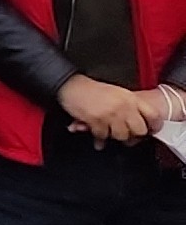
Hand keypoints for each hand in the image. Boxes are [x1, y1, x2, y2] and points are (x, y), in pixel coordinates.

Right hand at [60, 75, 174, 145]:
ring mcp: (110, 114)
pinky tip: (97, 137)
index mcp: (130, 98)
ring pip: (122, 136)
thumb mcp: (117, 93)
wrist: (70, 85)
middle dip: (133, 135)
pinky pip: (103, 136)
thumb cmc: (91, 89)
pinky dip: (100, 139)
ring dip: (115, 137)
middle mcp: (123, 106)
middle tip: (127, 135)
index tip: (150, 131)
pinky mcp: (96, 121)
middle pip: (139, 130)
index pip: (153, 115)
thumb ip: (129, 106)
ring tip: (109, 133)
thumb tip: (139, 123)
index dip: (154, 126)